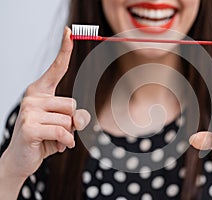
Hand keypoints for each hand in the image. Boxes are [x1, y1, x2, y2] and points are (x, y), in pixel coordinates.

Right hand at [1, 27, 90, 179]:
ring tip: (53, 139)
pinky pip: (63, 132)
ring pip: (69, 120)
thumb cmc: (45, 138)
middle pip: (73, 104)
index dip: (64, 50)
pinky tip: (57, 147)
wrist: (21, 159)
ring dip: (68, 134)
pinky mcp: (29, 127)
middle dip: (72, 122)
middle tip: (58, 131)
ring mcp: (29, 111)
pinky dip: (66, 143)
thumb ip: (76, 118)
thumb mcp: (65, 125)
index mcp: (40, 91)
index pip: (57, 68)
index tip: (69, 31)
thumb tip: (80, 118)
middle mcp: (33, 96)